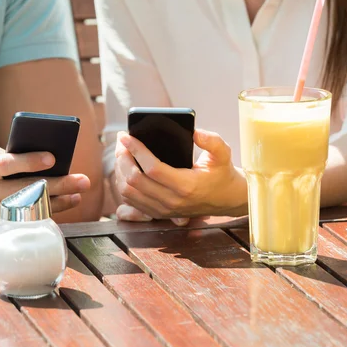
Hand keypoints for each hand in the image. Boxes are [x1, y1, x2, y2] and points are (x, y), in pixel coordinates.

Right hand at [0, 145, 90, 236]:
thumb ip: (2, 156)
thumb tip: (36, 156)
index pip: (6, 165)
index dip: (30, 162)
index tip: (53, 158)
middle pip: (24, 190)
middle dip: (58, 185)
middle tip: (82, 180)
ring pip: (27, 209)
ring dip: (56, 203)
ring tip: (76, 195)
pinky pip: (21, 221)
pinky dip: (42, 214)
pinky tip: (59, 207)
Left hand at [114, 130, 246, 220]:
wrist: (226, 199)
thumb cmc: (221, 173)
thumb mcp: (223, 154)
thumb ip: (212, 141)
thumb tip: (195, 132)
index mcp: (186, 186)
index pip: (152, 168)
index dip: (136, 151)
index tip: (126, 136)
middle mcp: (172, 201)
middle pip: (135, 181)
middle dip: (123, 158)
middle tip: (121, 142)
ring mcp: (163, 210)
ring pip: (128, 192)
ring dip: (120, 171)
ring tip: (121, 153)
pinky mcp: (157, 213)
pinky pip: (131, 200)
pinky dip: (122, 184)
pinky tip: (124, 169)